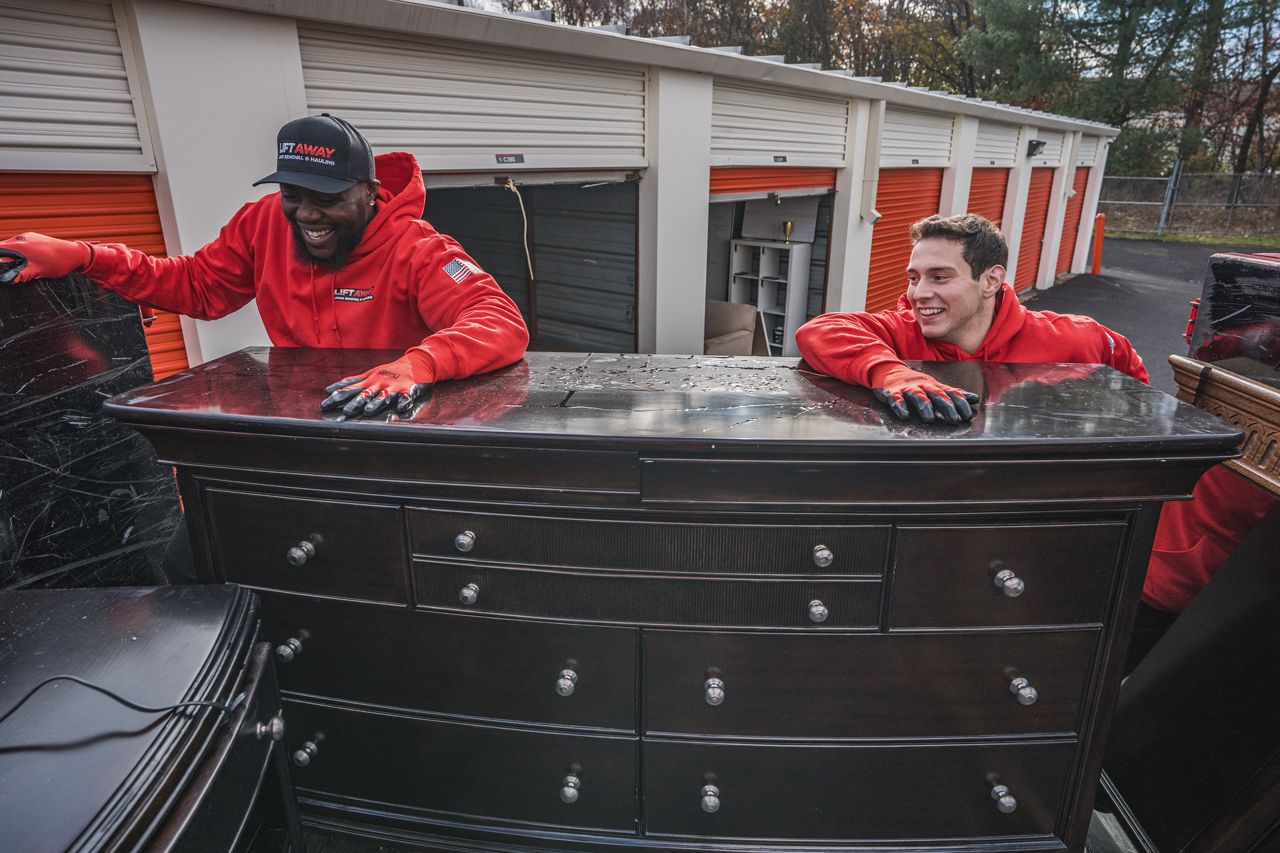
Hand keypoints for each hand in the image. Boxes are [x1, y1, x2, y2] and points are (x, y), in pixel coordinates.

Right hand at [0, 233, 91, 282]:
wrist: (75, 254)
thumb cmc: (58, 263)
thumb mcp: (38, 272)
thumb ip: (21, 274)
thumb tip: (9, 279)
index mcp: (19, 246)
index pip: (0, 250)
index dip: (0, 260)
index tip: (3, 267)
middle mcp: (21, 238)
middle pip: (4, 248)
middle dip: (5, 259)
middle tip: (12, 269)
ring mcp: (28, 236)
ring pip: (13, 246)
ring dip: (12, 255)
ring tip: (22, 266)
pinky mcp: (34, 237)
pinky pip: (21, 243)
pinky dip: (20, 251)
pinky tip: (29, 260)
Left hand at [319, 355, 433, 417]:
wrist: (415, 364)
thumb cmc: (389, 371)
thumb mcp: (369, 374)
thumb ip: (352, 382)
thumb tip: (331, 389)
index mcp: (369, 381)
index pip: (350, 389)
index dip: (337, 396)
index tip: (325, 404)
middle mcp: (379, 384)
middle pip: (365, 394)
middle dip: (355, 403)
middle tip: (345, 411)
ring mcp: (393, 387)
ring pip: (383, 396)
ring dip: (376, 403)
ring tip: (368, 411)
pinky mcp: (408, 390)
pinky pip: (406, 397)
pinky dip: (404, 402)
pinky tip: (401, 408)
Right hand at [868, 363, 979, 423]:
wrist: (890, 371)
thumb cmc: (916, 384)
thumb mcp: (936, 387)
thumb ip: (954, 394)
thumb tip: (975, 399)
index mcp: (935, 387)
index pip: (950, 394)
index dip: (960, 404)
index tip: (968, 415)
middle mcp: (923, 387)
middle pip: (937, 395)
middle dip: (946, 406)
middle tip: (954, 419)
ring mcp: (908, 390)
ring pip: (918, 397)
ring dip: (924, 406)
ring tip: (929, 418)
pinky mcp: (892, 393)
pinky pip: (896, 399)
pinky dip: (900, 406)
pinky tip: (904, 414)